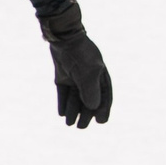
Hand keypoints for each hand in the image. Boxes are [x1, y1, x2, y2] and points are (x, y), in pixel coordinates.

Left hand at [38, 0, 111, 128]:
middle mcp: (88, 77)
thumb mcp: (88, 73)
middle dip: (86, 114)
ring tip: (69, 123)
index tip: (101, 122)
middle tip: (81, 127)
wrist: (63, 37)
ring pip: (75, 98)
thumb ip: (90, 90)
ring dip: (73, 111)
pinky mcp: (62, 75)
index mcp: (100, 76)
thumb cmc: (80, 54)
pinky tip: (61, 113)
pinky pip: (63, 92)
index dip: (103, 109)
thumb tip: (93, 108)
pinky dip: (63, 102)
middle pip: (88, 100)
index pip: (105, 96)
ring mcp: (75, 76)